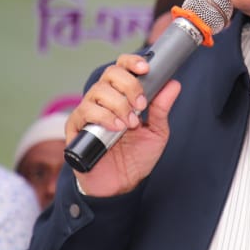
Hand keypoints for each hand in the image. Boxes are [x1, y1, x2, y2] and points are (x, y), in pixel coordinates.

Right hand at [66, 53, 181, 196]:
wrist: (120, 186)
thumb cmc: (136, 157)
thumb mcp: (156, 132)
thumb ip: (161, 108)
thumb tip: (173, 83)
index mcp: (122, 96)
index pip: (122, 67)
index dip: (132, 62)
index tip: (145, 68)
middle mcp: (103, 100)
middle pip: (110, 74)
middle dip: (129, 86)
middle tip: (141, 106)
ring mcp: (88, 112)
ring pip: (98, 91)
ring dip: (118, 104)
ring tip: (130, 124)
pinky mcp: (75, 128)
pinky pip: (85, 111)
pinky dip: (103, 117)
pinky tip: (116, 128)